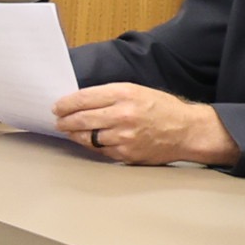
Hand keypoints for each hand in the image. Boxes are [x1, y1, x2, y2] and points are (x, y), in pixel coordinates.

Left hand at [51, 82, 236, 167]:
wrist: (186, 131)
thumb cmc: (161, 108)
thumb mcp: (136, 90)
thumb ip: (109, 95)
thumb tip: (79, 101)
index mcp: (124, 94)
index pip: (83, 98)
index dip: (65, 104)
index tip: (57, 106)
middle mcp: (123, 115)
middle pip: (80, 119)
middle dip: (64, 120)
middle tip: (58, 120)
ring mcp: (124, 137)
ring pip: (86, 137)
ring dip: (74, 134)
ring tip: (70, 131)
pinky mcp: (126, 154)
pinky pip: (99, 150)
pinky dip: (90, 145)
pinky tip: (88, 140)